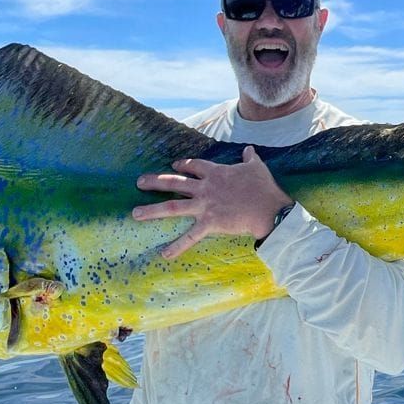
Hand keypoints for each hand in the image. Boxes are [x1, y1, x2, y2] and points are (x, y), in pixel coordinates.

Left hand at [133, 146, 293, 259]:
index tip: (173, 166)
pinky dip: (176, 246)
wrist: (269, 208)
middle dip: (155, 182)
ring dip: (152, 210)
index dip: (182, 165)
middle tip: (139, 182)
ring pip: (173, 206)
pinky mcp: (209, 223)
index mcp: (215, 172)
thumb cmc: (264, 187)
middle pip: (174, 183)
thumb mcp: (257, 166)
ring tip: (135, 213)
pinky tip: (163, 254)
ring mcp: (205, 205)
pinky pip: (190, 236)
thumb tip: (248, 149)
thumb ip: (249, 157)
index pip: (193, 166)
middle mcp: (205, 187)